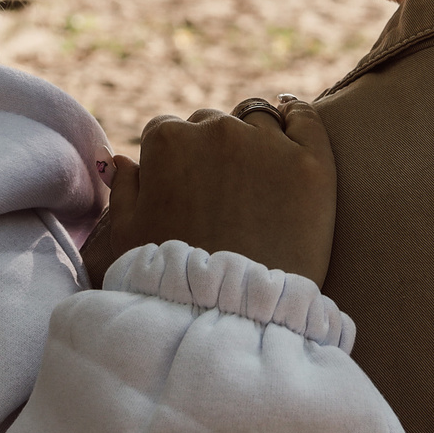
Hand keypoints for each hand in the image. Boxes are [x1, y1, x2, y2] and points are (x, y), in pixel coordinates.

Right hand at [79, 96, 335, 285]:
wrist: (236, 316)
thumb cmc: (171, 285)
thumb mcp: (125, 239)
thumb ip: (122, 191)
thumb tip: (122, 160)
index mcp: (167, 142)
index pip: (166, 132)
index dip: (173, 161)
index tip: (186, 188)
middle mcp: (215, 130)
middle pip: (211, 123)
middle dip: (211, 150)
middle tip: (222, 193)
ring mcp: (267, 143)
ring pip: (256, 118)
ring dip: (253, 136)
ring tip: (259, 174)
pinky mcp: (312, 162)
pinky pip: (305, 117)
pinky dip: (297, 115)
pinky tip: (293, 118)